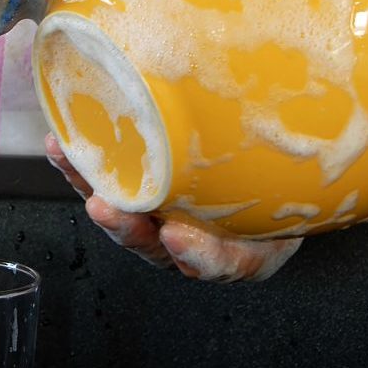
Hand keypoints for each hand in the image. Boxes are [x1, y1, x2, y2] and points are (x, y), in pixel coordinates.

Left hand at [45, 135, 301, 281]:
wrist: (276, 167)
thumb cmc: (292, 178)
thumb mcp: (304, 179)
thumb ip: (297, 161)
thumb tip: (306, 104)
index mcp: (245, 249)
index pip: (224, 263)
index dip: (200, 255)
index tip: (180, 237)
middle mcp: (196, 242)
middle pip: (158, 246)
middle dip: (128, 229)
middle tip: (108, 210)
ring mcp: (163, 219)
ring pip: (123, 217)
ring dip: (92, 191)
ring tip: (71, 164)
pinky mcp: (137, 195)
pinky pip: (106, 186)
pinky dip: (81, 168)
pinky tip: (61, 146)